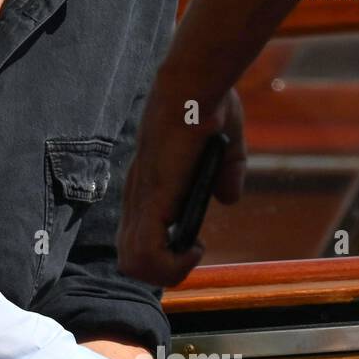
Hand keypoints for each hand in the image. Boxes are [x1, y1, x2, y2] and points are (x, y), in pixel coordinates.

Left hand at [118, 79, 246, 287]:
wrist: (194, 85)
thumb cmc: (207, 106)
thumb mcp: (223, 149)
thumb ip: (226, 175)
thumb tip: (228, 199)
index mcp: (148, 186)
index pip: (135, 237)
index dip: (162, 253)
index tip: (194, 243)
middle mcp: (137, 196)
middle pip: (129, 259)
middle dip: (164, 271)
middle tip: (193, 253)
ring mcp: (141, 199)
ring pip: (133, 264)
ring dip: (168, 272)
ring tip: (194, 252)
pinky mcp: (152, 198)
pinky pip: (146, 253)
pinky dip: (171, 265)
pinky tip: (195, 247)